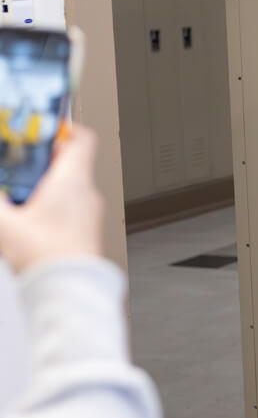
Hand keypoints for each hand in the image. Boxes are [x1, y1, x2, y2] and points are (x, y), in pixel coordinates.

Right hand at [0, 127, 103, 274]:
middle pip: (67, 161)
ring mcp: (90, 212)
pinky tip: (28, 218)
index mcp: (72, 180)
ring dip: (41, 184)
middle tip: (15, 163)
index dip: (61, 127)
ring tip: (17, 194)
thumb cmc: (47, 257)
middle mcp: (87, 193)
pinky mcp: (86, 230)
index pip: (81, 137)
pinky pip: (69, 205)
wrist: (69, 290)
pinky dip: (49, 203)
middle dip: (38, 160)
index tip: (38, 127)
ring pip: (67, 185)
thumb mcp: (4, 223)